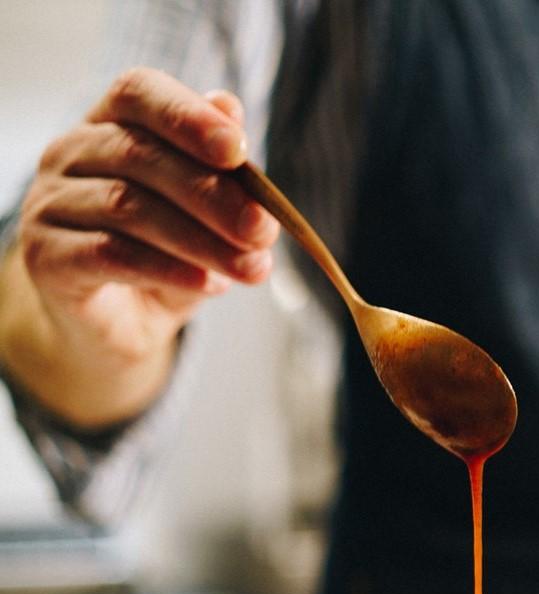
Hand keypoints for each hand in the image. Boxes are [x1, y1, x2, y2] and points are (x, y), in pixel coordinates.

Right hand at [0, 67, 278, 426]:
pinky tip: (210, 285)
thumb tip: (231, 107)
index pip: (138, 93)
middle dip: (213, 194)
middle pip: (139, 154)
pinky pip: (111, 255)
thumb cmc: (167, 259)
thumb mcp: (206, 217)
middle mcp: (69, 154)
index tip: (239, 151)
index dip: (188, 117)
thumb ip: (218, 169)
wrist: (123, 326)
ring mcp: (49, 204)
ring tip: (250, 268)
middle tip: (263, 231)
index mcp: (108, 125)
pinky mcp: (47, 257)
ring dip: (202, 240)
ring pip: (128, 207)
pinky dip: (169, 269)